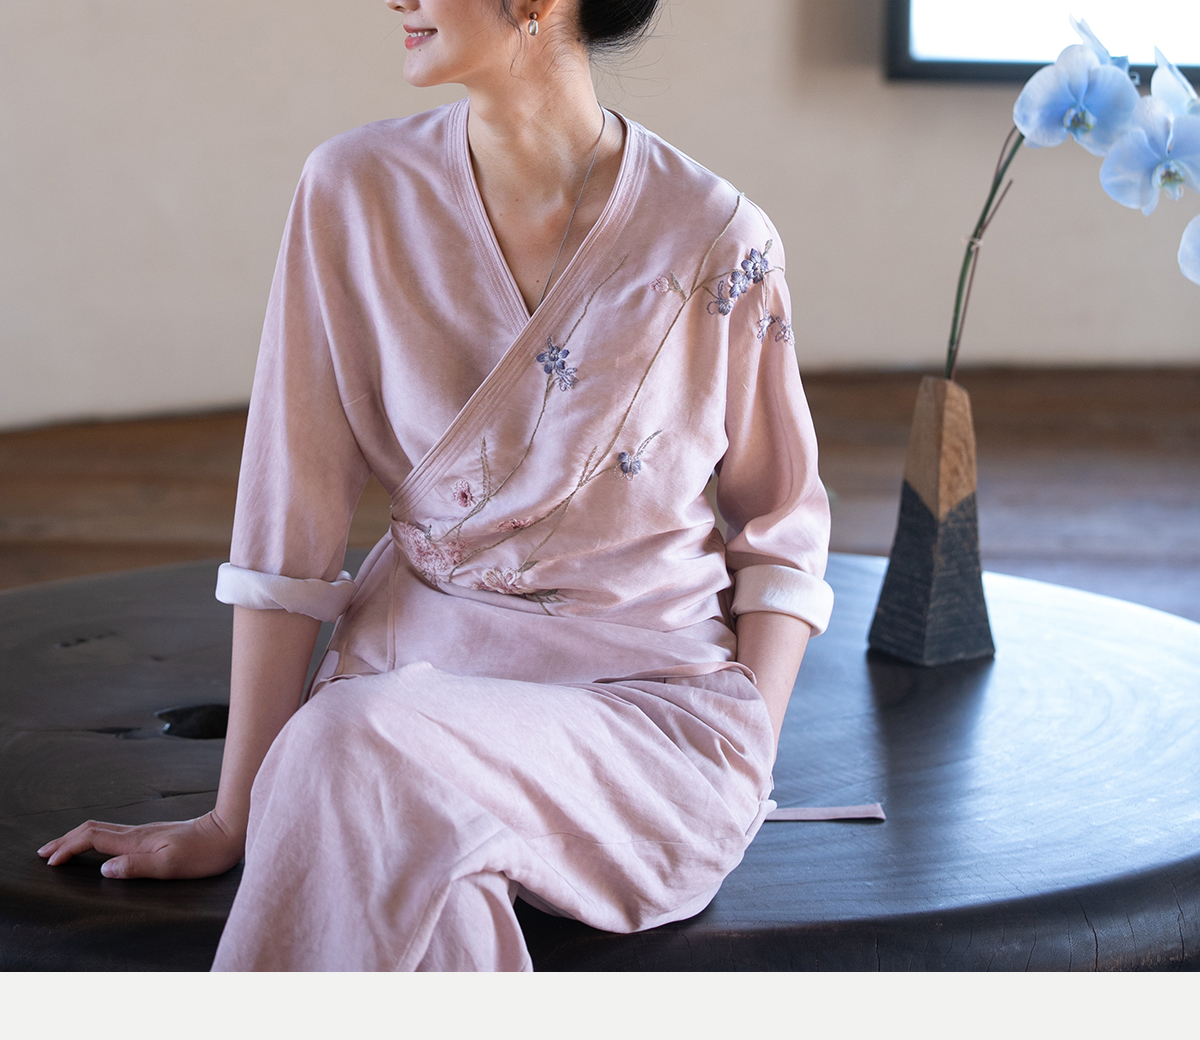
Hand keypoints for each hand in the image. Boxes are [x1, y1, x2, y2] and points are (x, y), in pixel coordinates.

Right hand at [37, 811, 243, 879]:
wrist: (229, 831)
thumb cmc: (205, 853)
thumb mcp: (171, 866)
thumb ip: (137, 867)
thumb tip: (103, 870)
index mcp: (137, 841)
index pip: (92, 839)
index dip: (68, 848)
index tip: (51, 862)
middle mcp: (137, 833)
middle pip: (92, 830)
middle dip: (65, 841)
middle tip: (44, 853)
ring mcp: (146, 832)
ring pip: (102, 830)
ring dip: (78, 838)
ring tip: (62, 848)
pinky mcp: (154, 835)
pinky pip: (115, 833)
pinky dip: (96, 838)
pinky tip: (98, 845)